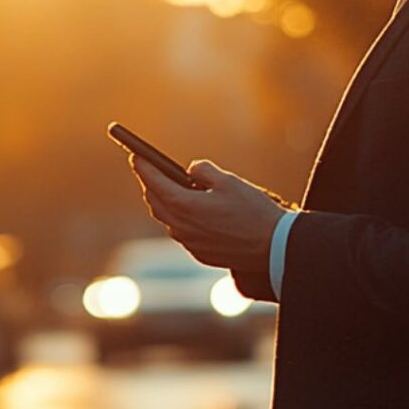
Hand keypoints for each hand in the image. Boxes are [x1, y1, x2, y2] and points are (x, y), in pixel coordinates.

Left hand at [128, 155, 284, 272]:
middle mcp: (182, 227)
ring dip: (163, 202)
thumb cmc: (253, 211)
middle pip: (155, 202)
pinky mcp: (200, 253)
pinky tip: (188, 210)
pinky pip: (181, 232)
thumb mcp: (228, 181)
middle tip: (150, 169)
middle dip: (150, 183)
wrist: (273, 247)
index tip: (136, 155)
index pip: (154, 182)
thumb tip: (190, 171)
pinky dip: (178, 218)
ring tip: (167, 188)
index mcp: (185, 205)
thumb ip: (203, 171)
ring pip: (167, 219)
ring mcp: (190, 243)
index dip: (143, 166)